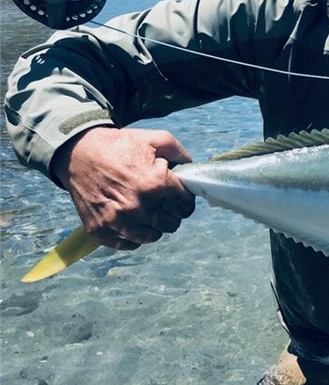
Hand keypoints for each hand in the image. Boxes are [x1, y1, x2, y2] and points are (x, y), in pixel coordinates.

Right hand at [51, 126, 195, 249]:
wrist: (79, 153)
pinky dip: (133, 235)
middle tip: (161, 202)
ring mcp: (118, 222)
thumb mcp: (156, 139)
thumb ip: (181, 154)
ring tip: (146, 211)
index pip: (185, 207)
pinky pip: (128, 244)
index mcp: (155, 184)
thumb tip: (193, 171)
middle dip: (170, 212)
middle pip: (171, 224)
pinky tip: (131, 219)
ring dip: (153, 226)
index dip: (184, 200)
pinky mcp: (100, 231)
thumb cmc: (120, 146)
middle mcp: (138, 207)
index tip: (177, 196)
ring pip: (152, 237)